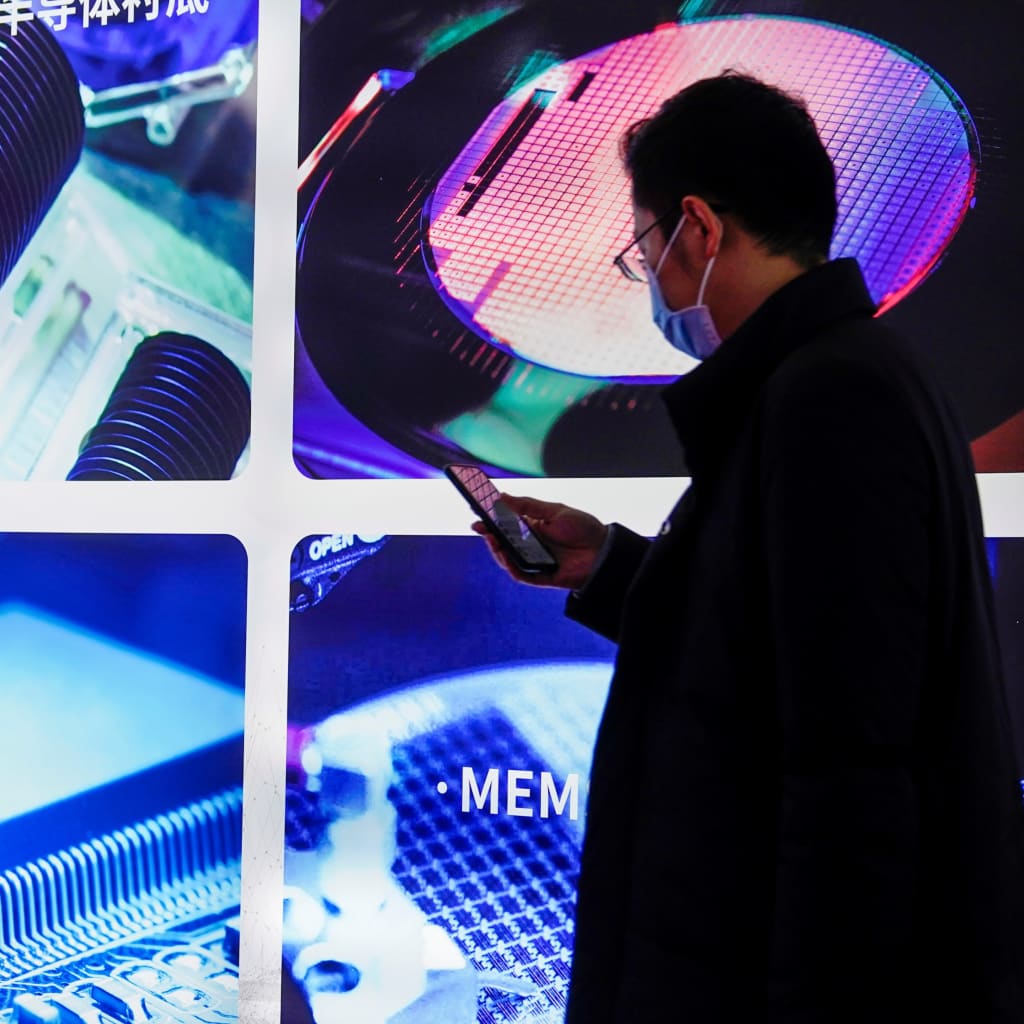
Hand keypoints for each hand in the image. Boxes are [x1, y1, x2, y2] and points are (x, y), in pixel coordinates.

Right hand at [472, 494, 608, 589]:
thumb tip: (503, 496)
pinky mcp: (541, 577)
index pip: (506, 524)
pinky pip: (521, 574)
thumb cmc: (583, 529)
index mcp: (532, 528)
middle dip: (489, 535)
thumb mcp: (555, 511)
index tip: (477, 513)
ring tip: (492, 539)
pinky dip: (511, 567)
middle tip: (479, 526)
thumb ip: (528, 506)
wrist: (604, 551)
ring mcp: (534, 561)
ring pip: (508, 559)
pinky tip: (506, 557)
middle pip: (503, 542)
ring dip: (497, 550)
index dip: (490, 520)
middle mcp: (530, 545)